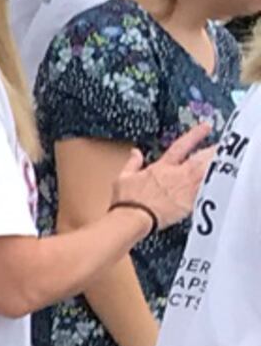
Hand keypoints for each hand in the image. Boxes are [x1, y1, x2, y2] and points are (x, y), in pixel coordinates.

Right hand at [113, 119, 220, 234]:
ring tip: (223, 161)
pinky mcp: (189, 204)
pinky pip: (205, 192)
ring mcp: (184, 189)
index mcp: (161, 168)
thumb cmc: (127, 201)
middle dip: (212, 151)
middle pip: (200, 159)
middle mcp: (176, 175)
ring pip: (206, 174)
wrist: (133, 218)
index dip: (195, 135)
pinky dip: (213, 186)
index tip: (206, 127)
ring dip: (215, 166)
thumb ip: (132, 164)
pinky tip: (219, 182)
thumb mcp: (123, 178)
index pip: (181, 146)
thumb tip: (135, 152)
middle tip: (222, 146)